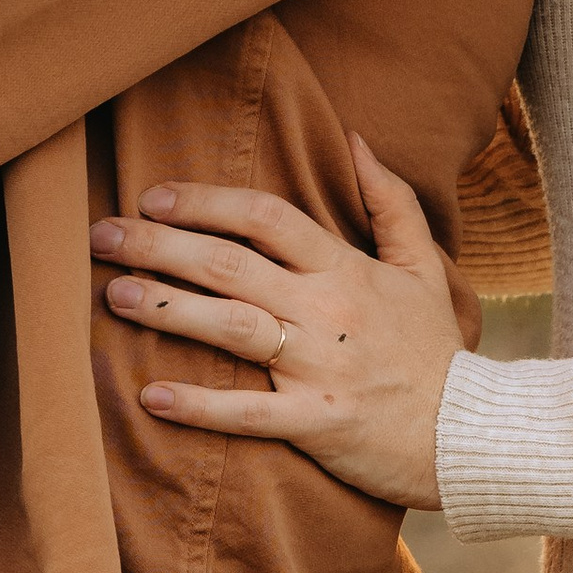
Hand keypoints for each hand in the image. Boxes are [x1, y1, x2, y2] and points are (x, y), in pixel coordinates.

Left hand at [90, 136, 462, 510]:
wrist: (470, 432)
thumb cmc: (435, 349)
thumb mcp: (422, 266)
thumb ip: (390, 201)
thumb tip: (356, 139)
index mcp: (345, 269)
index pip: (266, 218)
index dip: (206, 201)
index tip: (154, 196)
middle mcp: (326, 311)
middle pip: (230, 264)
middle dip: (160, 245)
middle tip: (102, 236)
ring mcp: (321, 368)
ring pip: (231, 327)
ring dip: (167, 309)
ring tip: (114, 296)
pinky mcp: (318, 423)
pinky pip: (249, 413)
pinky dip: (199, 405)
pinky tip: (150, 395)